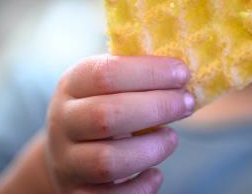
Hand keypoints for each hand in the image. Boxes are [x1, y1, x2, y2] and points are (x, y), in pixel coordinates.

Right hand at [45, 54, 193, 192]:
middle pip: (106, 116)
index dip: (149, 73)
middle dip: (156, 108)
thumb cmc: (103, 106)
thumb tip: (183, 70)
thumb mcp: (109, 84)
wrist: (67, 150)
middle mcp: (63, 122)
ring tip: (171, 138)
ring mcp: (67, 161)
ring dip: (150, 150)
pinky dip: (139, 188)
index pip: (105, 74)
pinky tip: (155, 175)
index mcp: (72, 85)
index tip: (183, 73)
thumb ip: (138, 74)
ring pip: (107, 161)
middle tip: (187, 103)